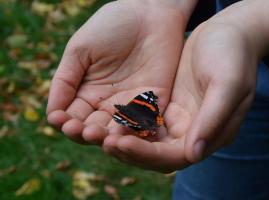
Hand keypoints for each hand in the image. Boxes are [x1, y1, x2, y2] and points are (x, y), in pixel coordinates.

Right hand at [46, 0, 194, 143]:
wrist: (150, 12)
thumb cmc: (112, 26)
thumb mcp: (81, 50)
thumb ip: (66, 81)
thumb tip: (51, 114)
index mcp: (88, 92)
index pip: (73, 116)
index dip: (64, 121)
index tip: (58, 119)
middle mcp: (109, 103)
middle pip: (93, 128)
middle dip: (84, 132)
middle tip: (79, 129)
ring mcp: (132, 104)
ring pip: (117, 130)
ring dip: (106, 136)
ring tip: (96, 134)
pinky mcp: (154, 101)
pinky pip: (143, 122)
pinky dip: (133, 130)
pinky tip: (122, 132)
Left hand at [103, 0, 268, 171]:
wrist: (227, 33)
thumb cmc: (233, 55)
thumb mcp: (229, 83)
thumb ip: (213, 118)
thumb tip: (194, 155)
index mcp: (211, 134)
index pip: (176, 156)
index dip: (148, 154)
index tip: (122, 143)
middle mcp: (193, 132)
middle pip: (156, 153)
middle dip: (129, 150)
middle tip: (102, 140)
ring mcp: (178, 119)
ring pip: (146, 139)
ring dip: (122, 138)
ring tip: (97, 132)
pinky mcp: (167, 105)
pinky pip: (142, 119)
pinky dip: (125, 121)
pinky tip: (107, 116)